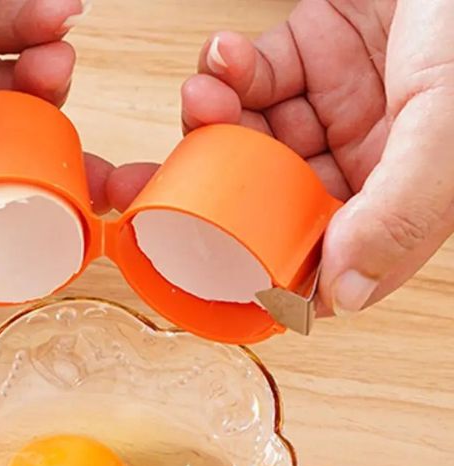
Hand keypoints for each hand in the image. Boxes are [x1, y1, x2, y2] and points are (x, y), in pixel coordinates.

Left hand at [109, 0, 453, 315]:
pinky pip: (256, 77)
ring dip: (212, 125)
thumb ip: (397, 215)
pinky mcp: (313, 55)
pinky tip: (225, 58)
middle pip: (267, 201)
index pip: (320, 260)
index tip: (202, 269)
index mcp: (395, 199)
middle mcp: (360, 160)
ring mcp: (333, 109)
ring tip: (203, 101)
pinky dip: (228, 71)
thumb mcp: (444, 131)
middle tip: (155, 194)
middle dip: (206, 196)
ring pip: (251, 139)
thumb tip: (344, 296)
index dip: (258, 272)